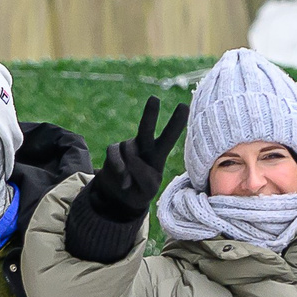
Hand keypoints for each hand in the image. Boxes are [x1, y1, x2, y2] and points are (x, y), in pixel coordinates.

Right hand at [83, 97, 190, 223]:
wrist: (120, 197)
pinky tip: (123, 181)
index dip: (176, 122)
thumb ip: (143, 174)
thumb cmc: (140, 191)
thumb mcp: (149, 189)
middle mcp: (144, 145)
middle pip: (145, 128)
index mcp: (158, 153)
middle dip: (150, 114)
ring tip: (130, 182)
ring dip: (129, 169)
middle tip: (154, 99)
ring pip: (128, 149)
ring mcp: (127, 147)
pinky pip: (115, 155)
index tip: (183, 105)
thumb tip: (130, 159)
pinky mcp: (113, 151)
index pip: (169, 136)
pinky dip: (119, 169)